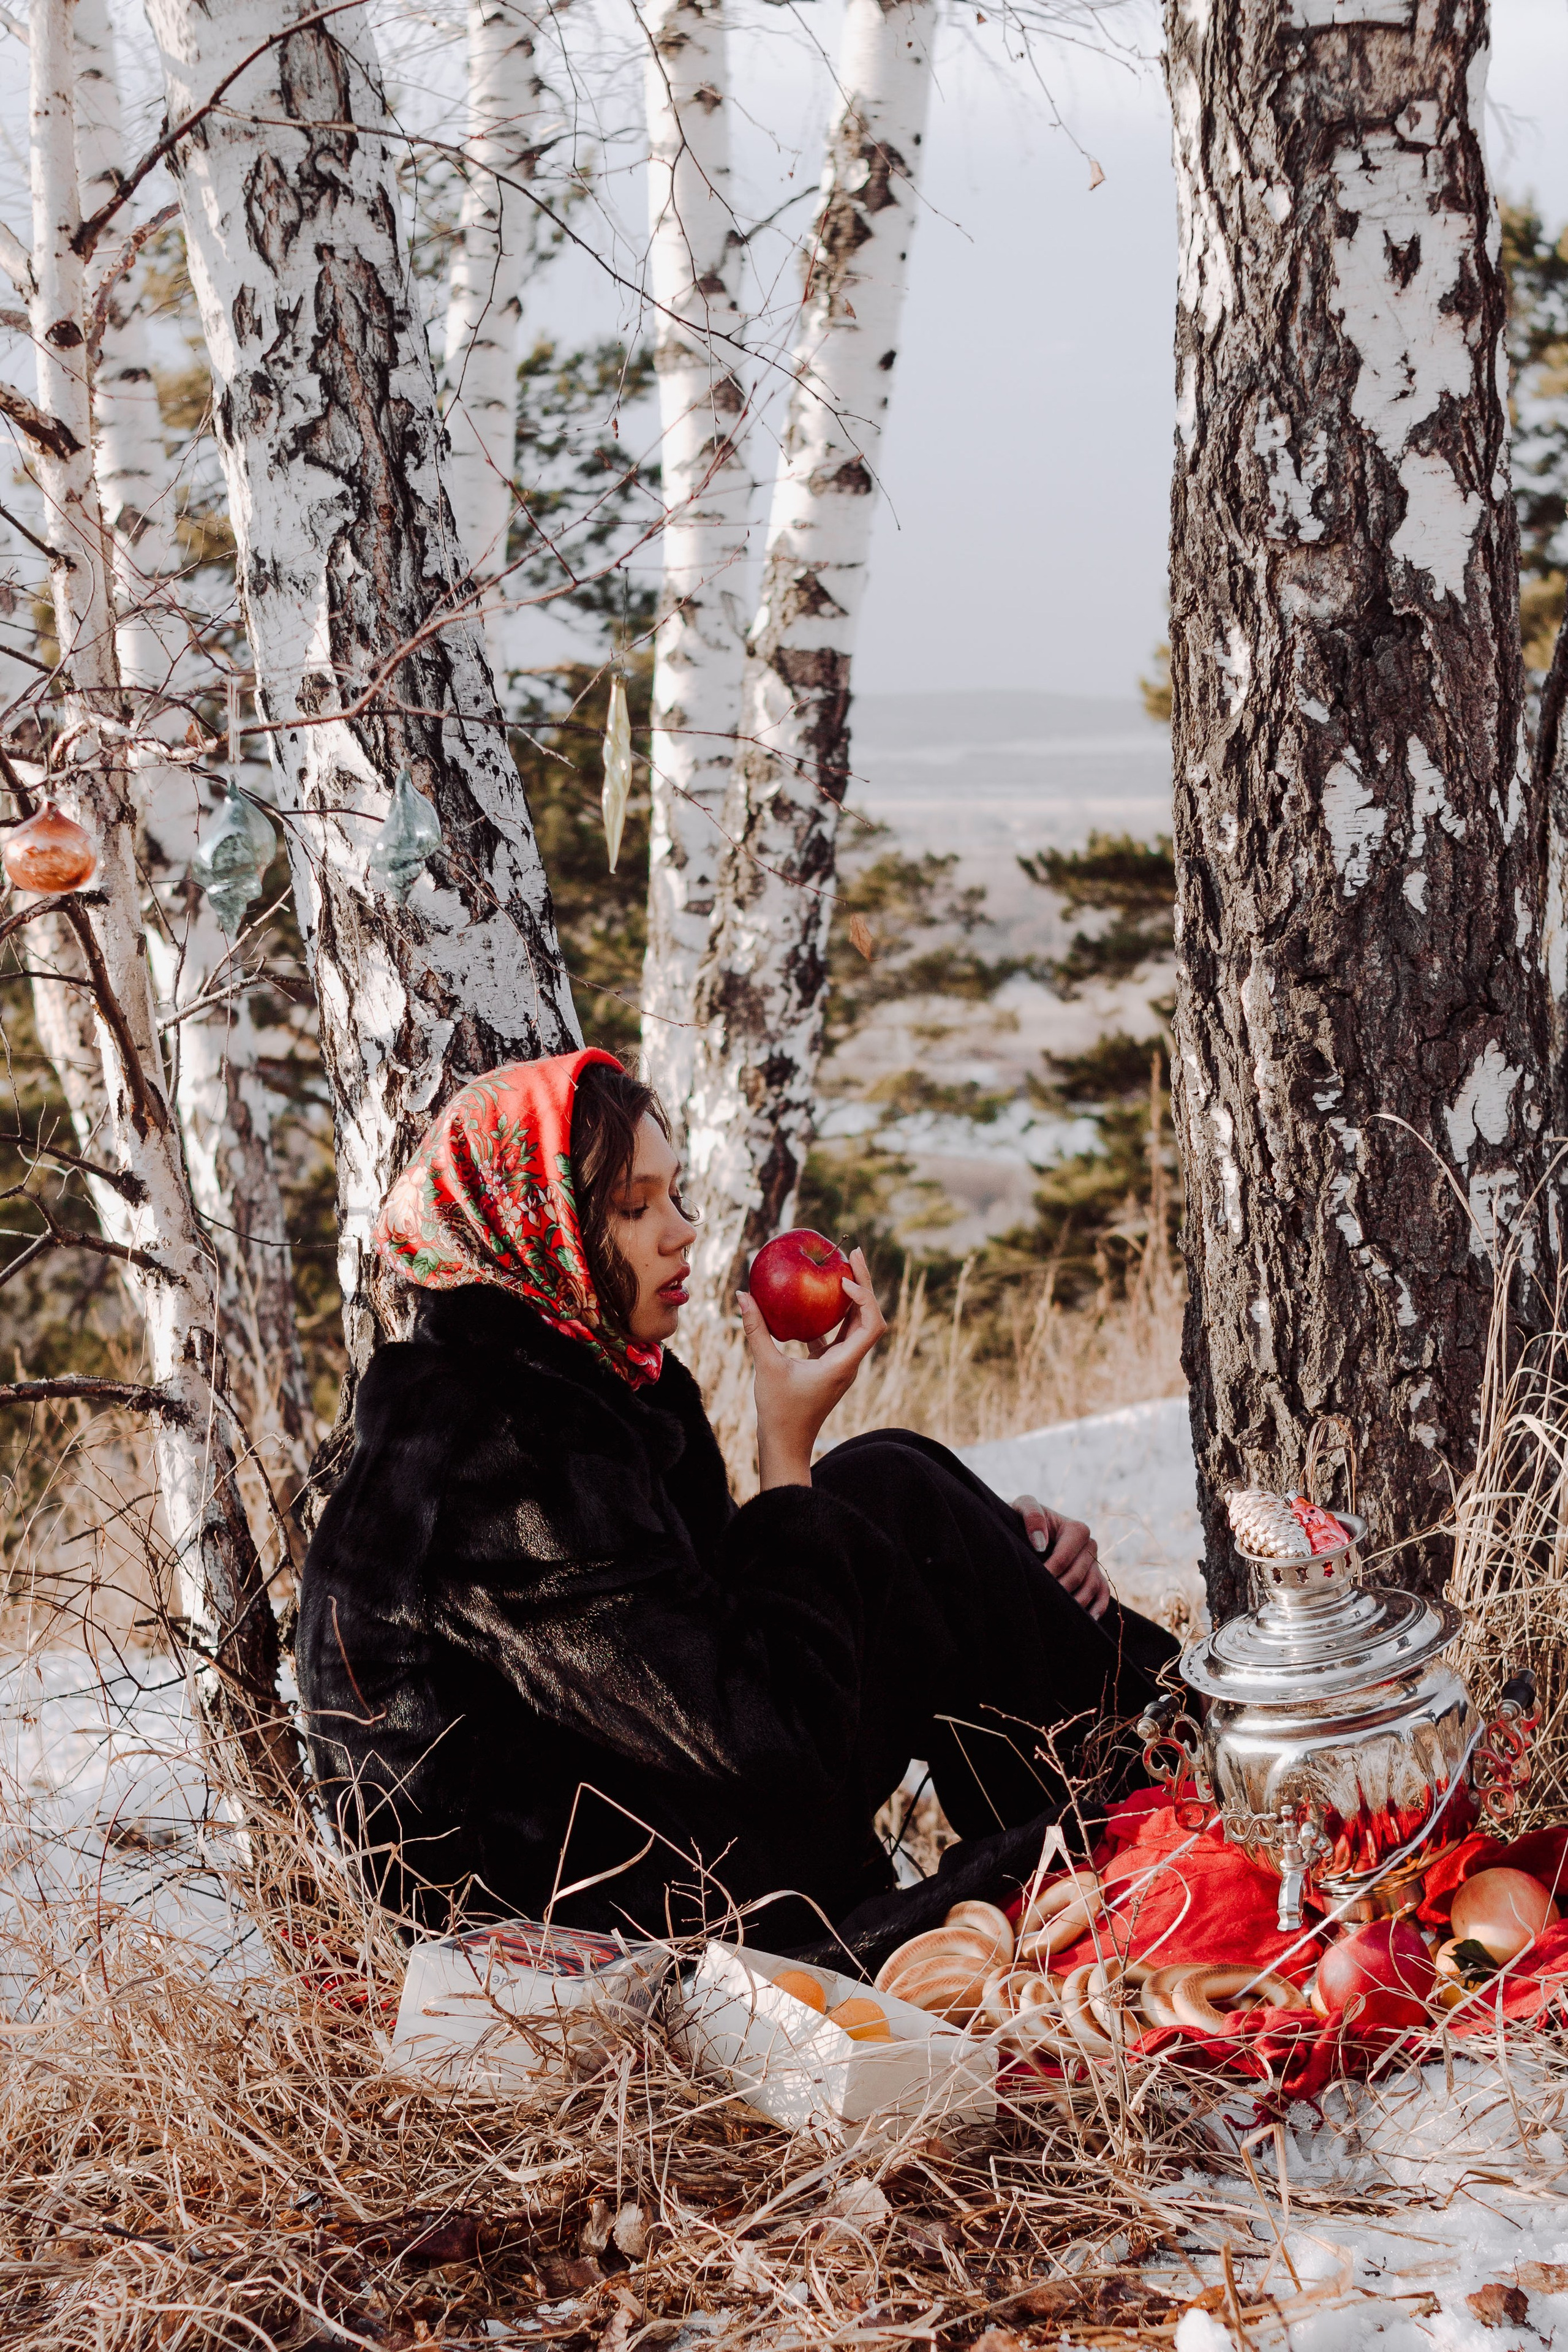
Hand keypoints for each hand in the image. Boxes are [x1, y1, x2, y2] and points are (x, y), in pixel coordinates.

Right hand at [739, 1248, 886, 1488]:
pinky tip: (810, 1300)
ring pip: (855, 1325)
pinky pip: (836, 1335)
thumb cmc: (779, 1412)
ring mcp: (841, 1365)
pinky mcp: (829, 1367)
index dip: (865, 1297)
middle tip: (851, 1253)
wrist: (786, 1445)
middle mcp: (849, 1362)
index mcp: (843, 1363)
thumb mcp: (766, 1367)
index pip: (871, 1324)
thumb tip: (743, 1295)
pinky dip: (829, 1316)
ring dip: (851, 1298)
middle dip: (863, 1284)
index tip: (843, 1278)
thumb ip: (756, 1330)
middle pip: (868, 1317)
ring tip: (838, 1268)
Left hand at [1013, 1494, 1110, 1619]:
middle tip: (1040, 1602)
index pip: (1064, 1559)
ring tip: (1058, 1615)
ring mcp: (1094, 1562)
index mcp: (1077, 1529)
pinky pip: (1103, 1593)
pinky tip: (1088, 1619)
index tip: (1033, 1582)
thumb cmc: (1025, 1517)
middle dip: (1059, 1590)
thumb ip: (1032, 1516)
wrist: (1028, 1526)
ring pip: (1092, 1587)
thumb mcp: (1024, 1506)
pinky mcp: (1095, 1575)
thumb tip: (1040, 1543)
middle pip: (1077, 1576)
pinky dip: (1098, 1607)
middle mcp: (1090, 1545)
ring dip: (1077, 1604)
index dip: (1049, 1573)